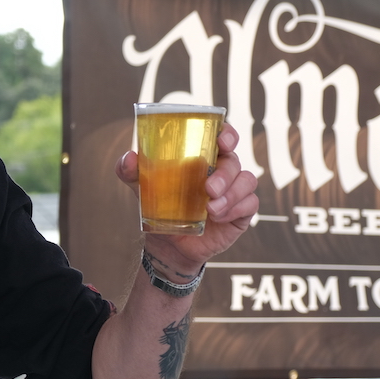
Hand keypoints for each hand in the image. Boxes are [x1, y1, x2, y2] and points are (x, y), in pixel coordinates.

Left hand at [116, 122, 258, 272]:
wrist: (167, 244)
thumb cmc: (159, 207)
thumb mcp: (140, 187)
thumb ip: (130, 171)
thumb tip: (129, 158)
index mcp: (202, 157)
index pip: (222, 137)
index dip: (227, 134)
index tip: (222, 140)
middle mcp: (221, 170)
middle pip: (233, 161)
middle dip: (225, 173)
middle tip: (208, 188)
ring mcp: (233, 190)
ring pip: (246, 181)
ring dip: (231, 194)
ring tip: (211, 209)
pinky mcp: (241, 211)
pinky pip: (250, 204)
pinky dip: (235, 209)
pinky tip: (218, 217)